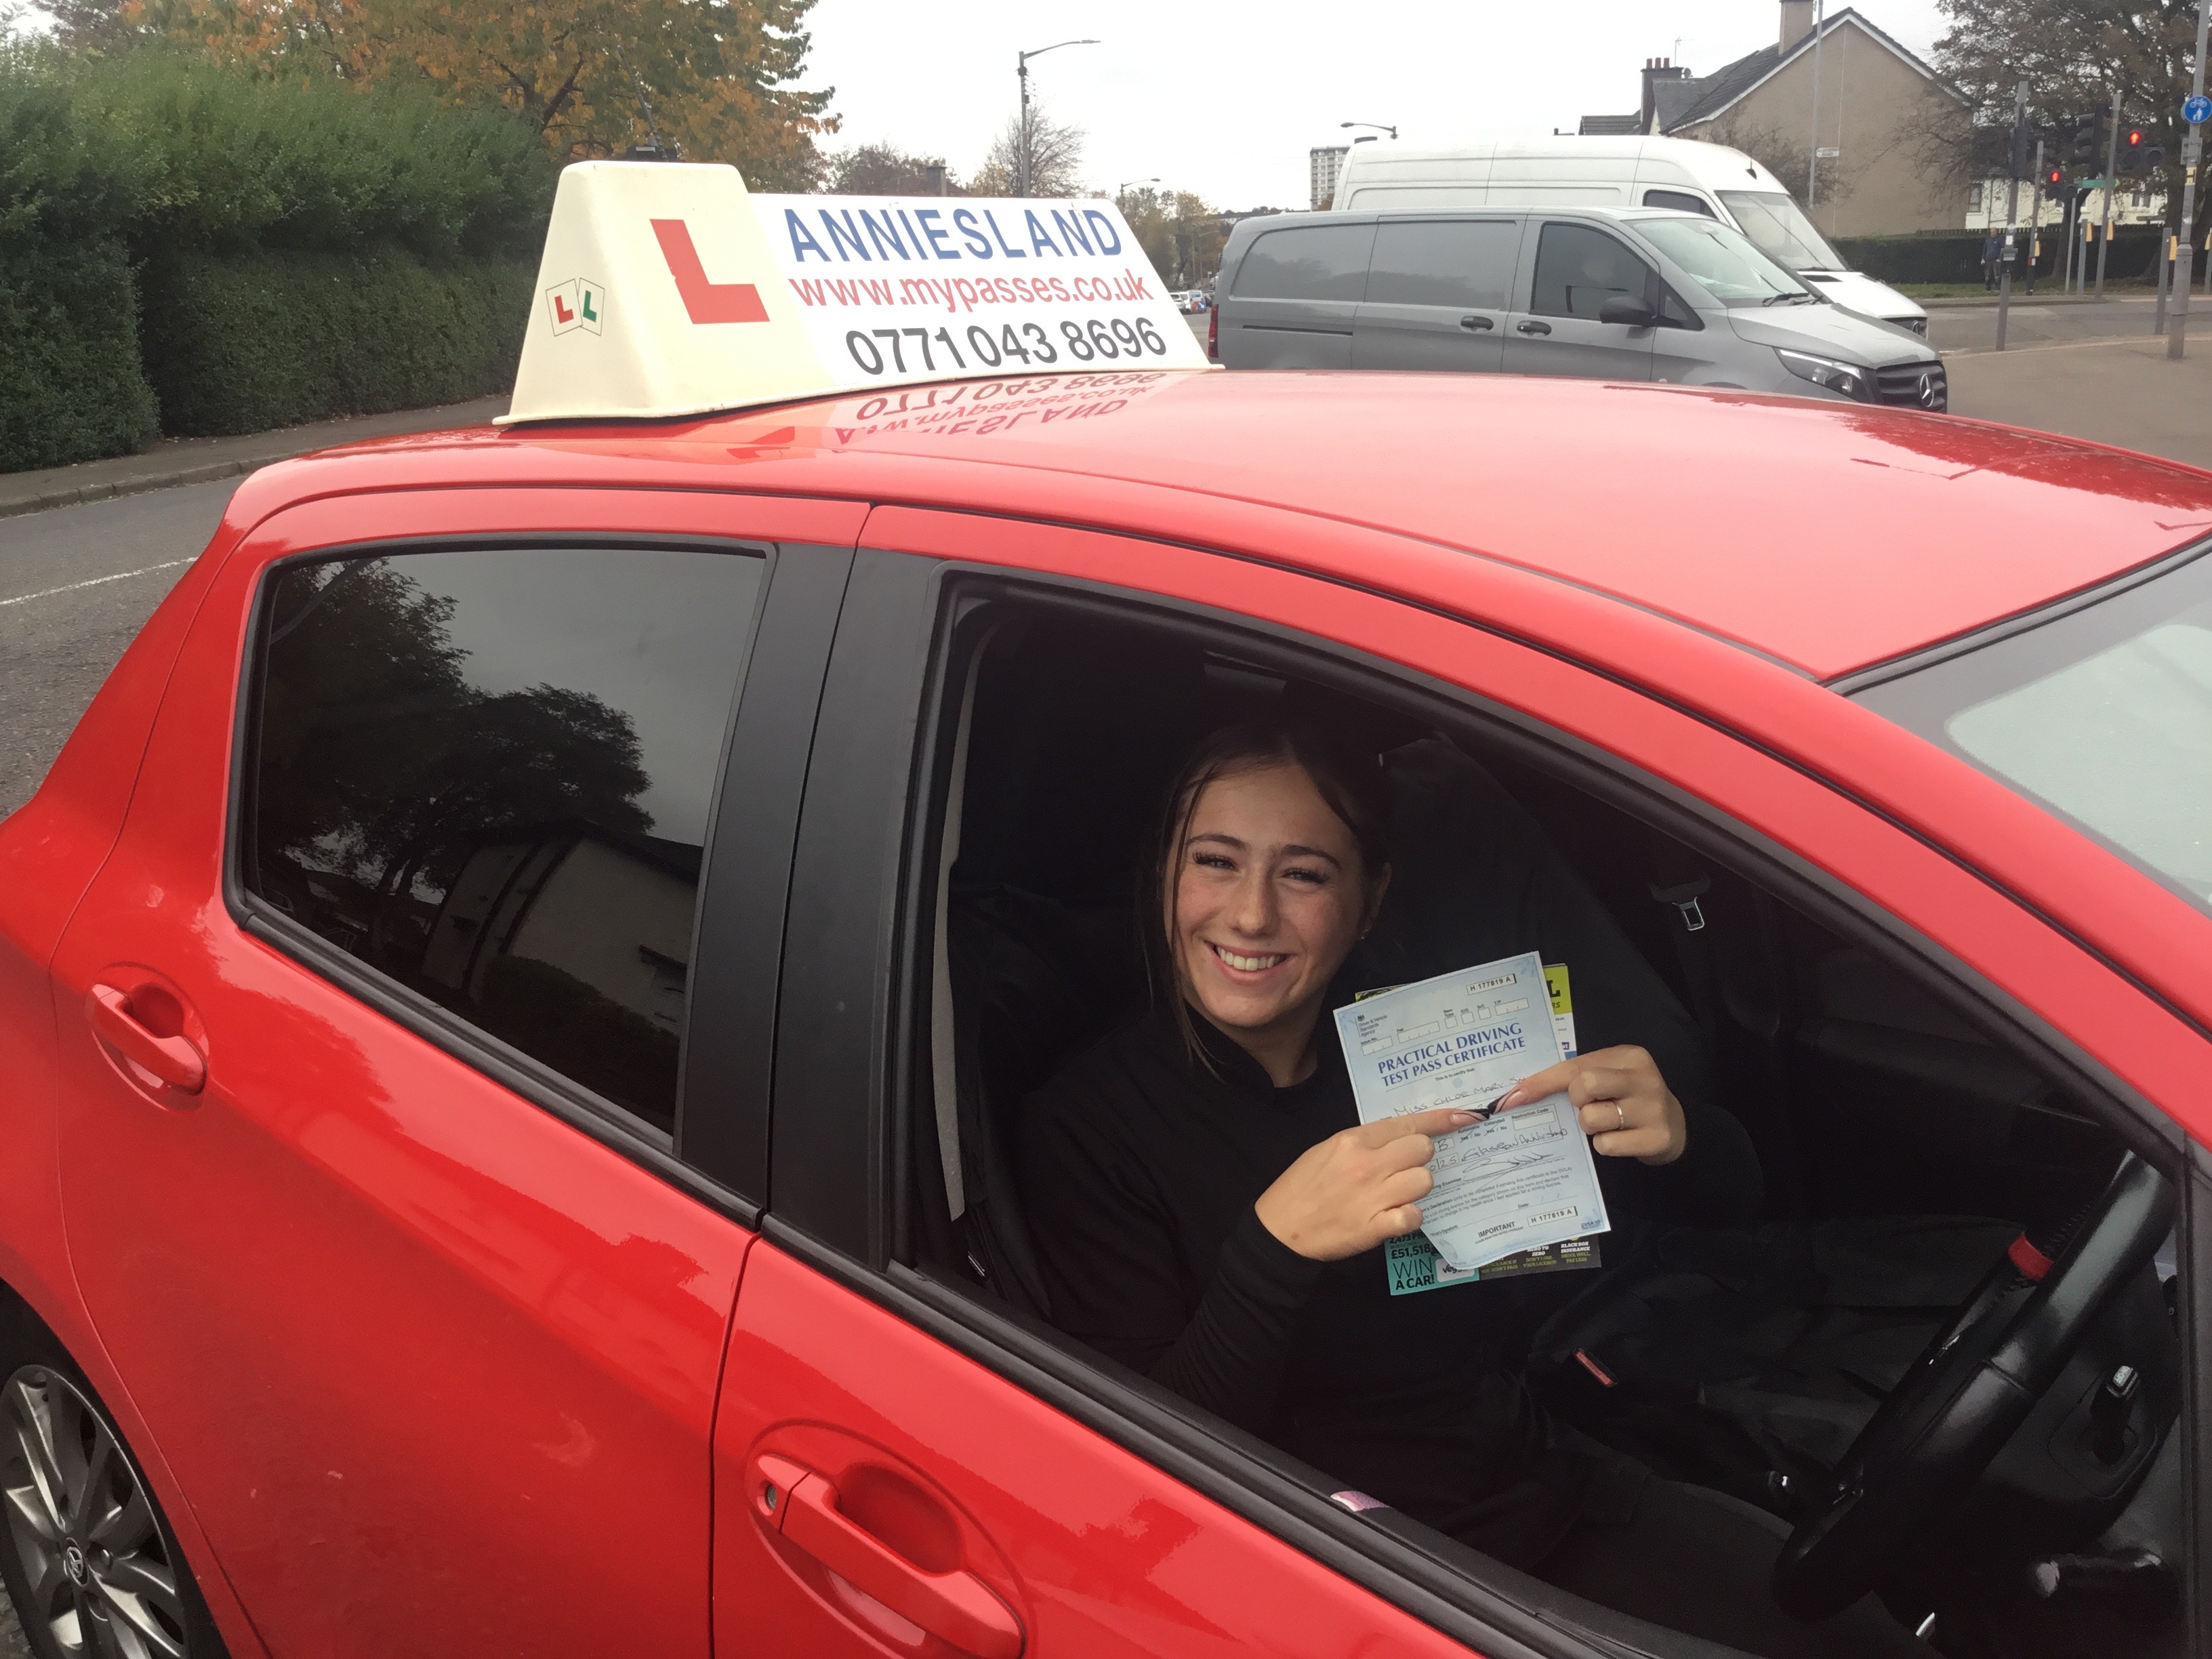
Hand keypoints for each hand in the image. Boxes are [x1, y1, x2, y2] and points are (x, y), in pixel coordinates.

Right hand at [1254, 1107, 1479, 1260]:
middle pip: (1422, 1149)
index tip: (1465, 1116)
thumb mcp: (1326, 1149)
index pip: (1407, 1123)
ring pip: (1424, 1181)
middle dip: (1419, 1158)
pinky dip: (1409, 1216)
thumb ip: (1363, 1141)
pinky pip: (1413, 1215)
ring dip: (1415, 1187)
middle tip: (1401, 1169)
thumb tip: (1400, 1135)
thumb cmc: (1301, 1187)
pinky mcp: (1374, 1227)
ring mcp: (1372, 1196)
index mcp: (1352, 1140)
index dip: (1440, 1120)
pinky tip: (1394, 1216)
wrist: (1279, 1230)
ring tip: (1395, 1194)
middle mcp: (1366, 1164)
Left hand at [1501, 1045, 1685, 1165]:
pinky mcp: (1656, 1137)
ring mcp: (1653, 1107)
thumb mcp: (1609, 1079)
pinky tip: (1620, 1139)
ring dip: (1589, 1127)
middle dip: (1575, 1102)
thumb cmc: (1629, 1100)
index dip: (1541, 1082)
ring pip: (1592, 1118)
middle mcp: (1643, 1077)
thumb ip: (1576, 1078)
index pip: (1574, 1066)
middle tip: (1586, 1108)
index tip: (1512, 1098)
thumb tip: (1520, 1094)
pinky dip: (1605, 1145)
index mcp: (1628, 1056)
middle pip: (1584, 1086)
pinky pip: (1608, 1144)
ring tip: (1606, 1124)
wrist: (1676, 1128)